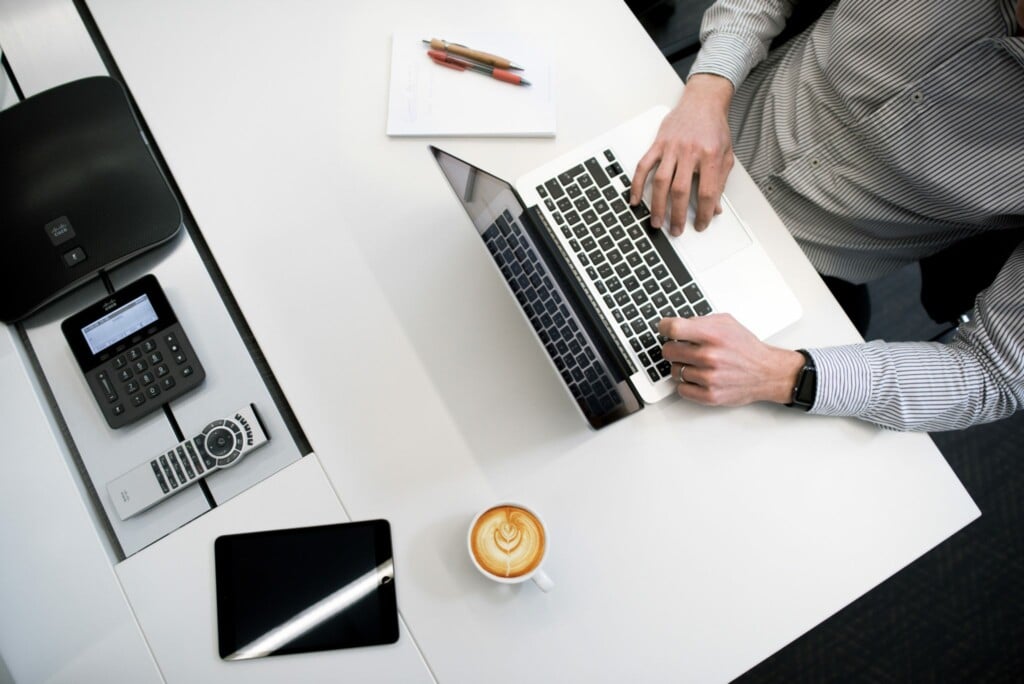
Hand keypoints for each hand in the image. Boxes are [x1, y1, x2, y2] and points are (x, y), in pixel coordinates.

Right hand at [631, 74, 734, 235]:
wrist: (703, 101)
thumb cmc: (714, 127)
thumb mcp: (726, 154)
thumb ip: (720, 181)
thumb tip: (715, 207)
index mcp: (710, 155)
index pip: (706, 191)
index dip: (704, 212)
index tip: (702, 224)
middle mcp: (689, 151)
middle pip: (680, 190)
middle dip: (678, 214)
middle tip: (676, 230)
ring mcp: (671, 148)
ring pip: (661, 181)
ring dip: (657, 205)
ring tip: (656, 221)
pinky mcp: (658, 144)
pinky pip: (644, 166)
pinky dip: (637, 184)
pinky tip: (635, 199)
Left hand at [659, 314, 804, 405]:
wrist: (766, 372)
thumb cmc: (746, 348)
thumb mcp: (726, 323)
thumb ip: (700, 321)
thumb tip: (675, 324)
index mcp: (713, 335)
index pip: (673, 329)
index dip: (664, 327)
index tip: (664, 329)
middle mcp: (710, 356)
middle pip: (668, 351)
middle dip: (673, 348)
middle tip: (682, 349)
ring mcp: (709, 378)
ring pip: (674, 371)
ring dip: (682, 367)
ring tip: (697, 364)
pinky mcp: (709, 395)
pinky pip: (681, 389)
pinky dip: (687, 384)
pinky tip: (698, 377)